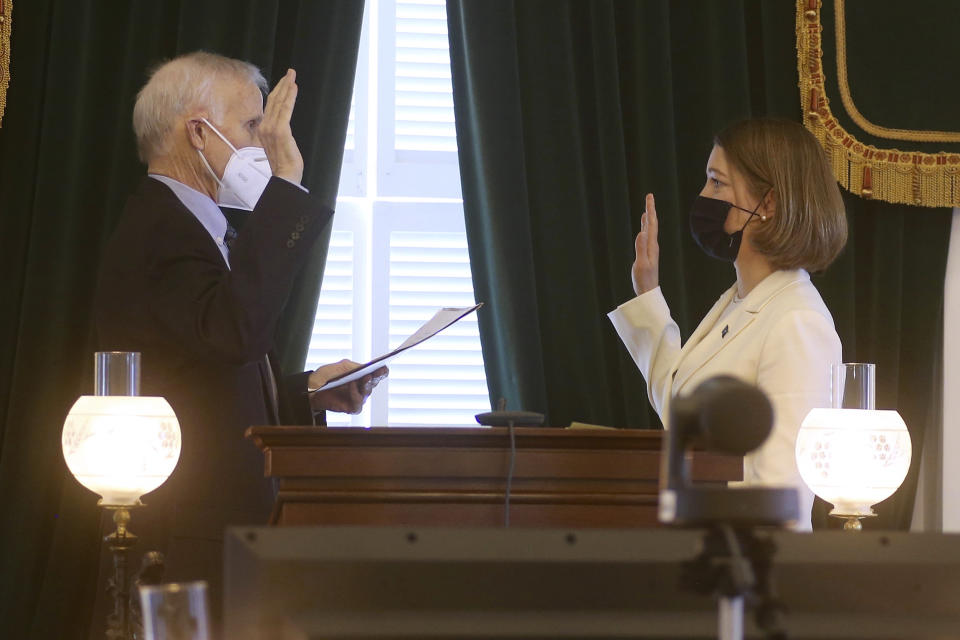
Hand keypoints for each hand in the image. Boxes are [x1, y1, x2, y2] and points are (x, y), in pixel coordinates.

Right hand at [259, 69, 303, 184]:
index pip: (270, 106)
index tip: (284, 83)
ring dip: (286, 87)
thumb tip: (282, 128)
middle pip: (273, 101)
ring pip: (279, 102)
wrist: (284, 177)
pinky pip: (286, 109)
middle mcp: (265, 127)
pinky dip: (290, 97)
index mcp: (263, 130)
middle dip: (282, 85)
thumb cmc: (284, 166)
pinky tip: (294, 88)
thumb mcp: (277, 146)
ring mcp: (271, 128)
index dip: (277, 93)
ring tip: (292, 76)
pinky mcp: (281, 130)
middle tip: (290, 73)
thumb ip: (277, 134)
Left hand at [308, 359, 387, 414]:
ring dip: (365, 384)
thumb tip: (365, 368)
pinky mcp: (352, 407)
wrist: (312, 388)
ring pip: (367, 392)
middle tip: (376, 371)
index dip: (382, 371)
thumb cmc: (327, 376)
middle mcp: (363, 387)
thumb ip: (354, 367)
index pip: (377, 373)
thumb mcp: (341, 367)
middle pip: (374, 382)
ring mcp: (358, 398)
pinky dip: (355, 394)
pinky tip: (351, 386)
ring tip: (364, 377)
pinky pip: (358, 403)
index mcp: (362, 376)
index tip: (385, 366)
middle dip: (376, 376)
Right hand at [631, 193, 659, 294]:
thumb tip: (641, 232)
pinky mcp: (647, 253)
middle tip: (649, 197)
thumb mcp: (641, 264)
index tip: (649, 197)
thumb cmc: (644, 280)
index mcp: (651, 246)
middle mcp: (653, 245)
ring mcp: (650, 249)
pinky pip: (647, 236)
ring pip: (650, 229)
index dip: (650, 210)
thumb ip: (641, 248)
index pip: (651, 224)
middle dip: (651, 209)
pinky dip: (645, 228)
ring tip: (647, 208)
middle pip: (652, 224)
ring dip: (648, 218)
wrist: (648, 291)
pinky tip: (644, 227)